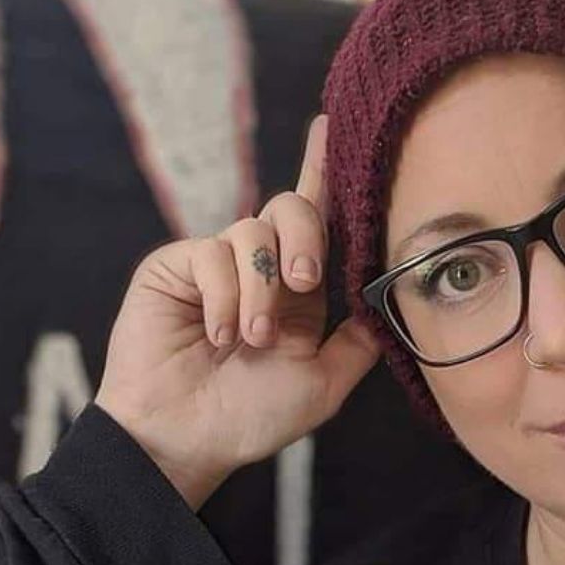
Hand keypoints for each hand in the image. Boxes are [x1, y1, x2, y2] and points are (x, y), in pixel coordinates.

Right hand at [97, 115, 382, 508]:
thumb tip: (390, 302)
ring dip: (260, 290)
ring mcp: (214, 263)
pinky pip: (211, 254)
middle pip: (290, 208)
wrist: (183, 439)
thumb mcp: (321, 385)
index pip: (316, 218)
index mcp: (295, 290)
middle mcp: (257, 267)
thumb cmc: (247, 419)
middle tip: (303, 282)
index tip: (331, 126)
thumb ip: (358, 344)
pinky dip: (224, 297)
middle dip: (306, 237)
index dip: (322, 169)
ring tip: (248, 341)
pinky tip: (216, 334)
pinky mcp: (175, 265)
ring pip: (252, 233)